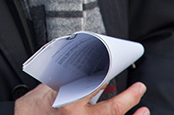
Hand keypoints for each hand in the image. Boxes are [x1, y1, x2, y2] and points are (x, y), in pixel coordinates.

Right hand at [14, 82, 148, 114]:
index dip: (107, 75)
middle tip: (140, 88)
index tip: (114, 69)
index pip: (95, 86)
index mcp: (68, 105)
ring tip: (144, 109)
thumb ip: (61, 78)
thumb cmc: (30, 112)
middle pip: (112, 109)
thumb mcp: (42, 91)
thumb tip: (75, 64)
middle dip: (130, 98)